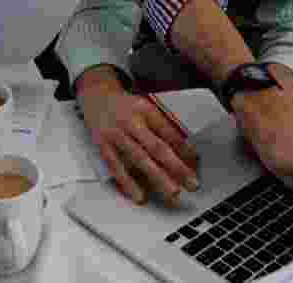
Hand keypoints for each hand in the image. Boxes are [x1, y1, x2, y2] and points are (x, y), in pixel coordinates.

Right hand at [79, 84, 200, 205]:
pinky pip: (116, 166)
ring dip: (156, 177)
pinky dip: (127, 182)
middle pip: (156, 147)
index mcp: (145, 110)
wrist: (96, 97)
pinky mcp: (103, 145)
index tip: (196, 161)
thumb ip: (164, 128)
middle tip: (191, 184)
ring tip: (171, 192)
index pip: (168, 131)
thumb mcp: (147, 109)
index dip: (184, 147)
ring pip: (139, 158)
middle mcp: (131, 122)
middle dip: (175, 167)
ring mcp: (116, 134)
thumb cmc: (126, 107)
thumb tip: (187, 150)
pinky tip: (139, 195)